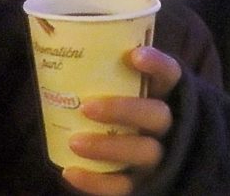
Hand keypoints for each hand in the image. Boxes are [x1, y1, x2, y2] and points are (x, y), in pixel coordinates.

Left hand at [62, 47, 181, 195]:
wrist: (161, 154)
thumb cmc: (130, 106)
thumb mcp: (129, 86)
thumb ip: (110, 71)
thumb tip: (59, 47)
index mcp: (166, 93)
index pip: (170, 74)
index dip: (157, 64)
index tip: (134, 55)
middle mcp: (169, 125)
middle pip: (157, 116)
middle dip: (123, 110)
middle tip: (87, 107)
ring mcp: (160, 155)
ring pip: (144, 152)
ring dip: (108, 147)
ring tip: (75, 142)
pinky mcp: (145, 182)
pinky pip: (124, 186)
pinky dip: (97, 182)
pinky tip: (70, 172)